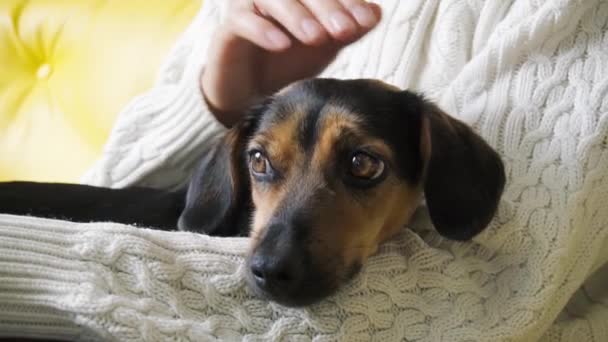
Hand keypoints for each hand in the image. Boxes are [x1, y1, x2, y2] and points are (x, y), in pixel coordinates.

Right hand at [201, 0, 381, 125]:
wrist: (250, 94)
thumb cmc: (288, 63)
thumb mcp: (324, 47)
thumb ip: (347, 30)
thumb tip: (375, 13)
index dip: (347, 1)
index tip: (365, 21)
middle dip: (326, 8)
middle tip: (344, 30)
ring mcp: (248, 6)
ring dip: (296, 16)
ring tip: (316, 38)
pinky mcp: (228, 29)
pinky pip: (243, 21)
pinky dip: (263, 30)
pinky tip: (281, 45)